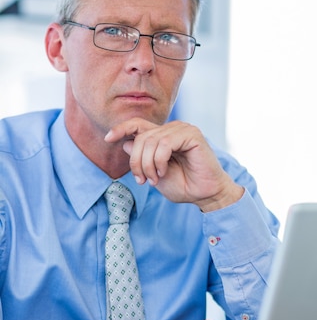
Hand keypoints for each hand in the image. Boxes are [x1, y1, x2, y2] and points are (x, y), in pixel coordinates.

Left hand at [105, 118, 242, 210]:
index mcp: (163, 136)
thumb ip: (141, 159)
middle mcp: (172, 129)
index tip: (108, 139)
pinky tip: (163, 172)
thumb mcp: (154, 173)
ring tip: (155, 179)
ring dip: (148, 164)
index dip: (121, 128)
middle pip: (140, 137)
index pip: (137, 124)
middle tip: (142, 180)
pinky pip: (165, 143)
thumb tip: (125, 144)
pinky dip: (159, 160)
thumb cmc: (184, 186)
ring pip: (151, 141)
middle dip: (136, 162)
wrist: (206, 195)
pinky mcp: (192, 134)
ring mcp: (183, 129)